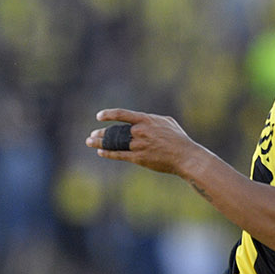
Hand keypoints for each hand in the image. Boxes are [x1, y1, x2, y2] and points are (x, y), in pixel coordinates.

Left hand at [85, 108, 199, 175]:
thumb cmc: (178, 139)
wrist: (185, 156)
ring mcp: (138, 145)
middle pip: (115, 131)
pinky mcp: (139, 158)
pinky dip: (108, 153)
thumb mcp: (167, 122)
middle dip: (101, 133)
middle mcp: (139, 132)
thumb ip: (152, 119)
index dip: (109, 114)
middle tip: (91, 134)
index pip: (122, 114)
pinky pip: (119, 155)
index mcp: (146, 120)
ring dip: (100, 143)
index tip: (99, 116)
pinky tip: (100, 152)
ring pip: (114, 143)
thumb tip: (143, 120)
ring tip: (90, 142)